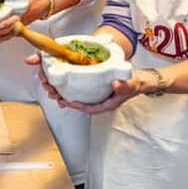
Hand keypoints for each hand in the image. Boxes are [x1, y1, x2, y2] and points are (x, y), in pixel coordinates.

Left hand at [0, 0, 49, 48]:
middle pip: (10, 30)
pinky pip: (8, 36)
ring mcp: (20, 26)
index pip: (16, 19)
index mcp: (25, 12)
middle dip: (1, 33)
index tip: (1, 25)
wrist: (45, 5)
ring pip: (8, 35)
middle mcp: (22, 21)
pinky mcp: (17, 29)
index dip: (8, 22)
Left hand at [28, 52, 144, 113]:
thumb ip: (123, 86)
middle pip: (78, 103)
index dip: (78, 106)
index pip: (89, 108)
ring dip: (62, 92)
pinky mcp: (91, 88)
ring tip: (51, 87)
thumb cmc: (133, 84)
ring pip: (75, 96)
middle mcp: (97, 100)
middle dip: (64, 99)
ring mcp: (93, 95)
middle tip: (53, 92)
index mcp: (105, 104)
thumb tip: (115, 84)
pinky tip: (59, 82)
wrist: (137, 80)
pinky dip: (67, 86)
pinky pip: (77, 89)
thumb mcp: (130, 84)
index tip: (68, 102)